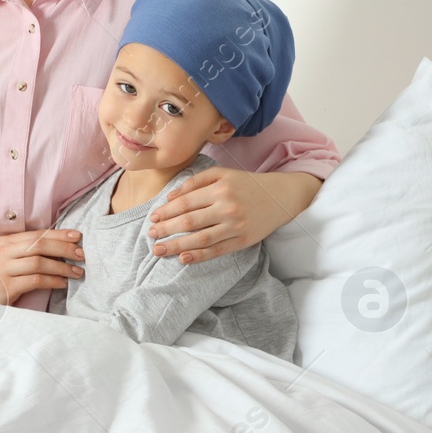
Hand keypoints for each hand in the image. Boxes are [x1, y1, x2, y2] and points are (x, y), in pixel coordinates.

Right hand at [0, 228, 85, 305]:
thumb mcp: (9, 258)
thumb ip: (27, 251)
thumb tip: (60, 247)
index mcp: (6, 241)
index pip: (37, 234)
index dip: (59, 234)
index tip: (77, 236)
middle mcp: (4, 252)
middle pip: (40, 245)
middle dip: (64, 249)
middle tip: (82, 254)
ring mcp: (4, 269)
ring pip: (40, 262)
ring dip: (62, 267)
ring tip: (77, 272)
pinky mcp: (7, 286)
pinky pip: (36, 280)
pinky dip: (52, 281)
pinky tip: (63, 283)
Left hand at [146, 169, 320, 264]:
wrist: (280, 197)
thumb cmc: (247, 184)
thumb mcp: (222, 174)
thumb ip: (195, 182)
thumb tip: (170, 197)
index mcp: (220, 189)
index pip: (186, 203)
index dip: (166, 212)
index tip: (153, 218)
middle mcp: (227, 207)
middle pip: (189, 222)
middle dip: (166, 230)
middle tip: (151, 236)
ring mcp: (236, 226)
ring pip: (200, 239)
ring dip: (176, 246)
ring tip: (159, 251)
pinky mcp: (243, 241)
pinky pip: (217, 250)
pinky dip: (199, 256)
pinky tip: (183, 258)